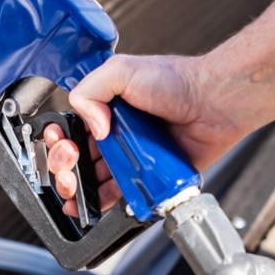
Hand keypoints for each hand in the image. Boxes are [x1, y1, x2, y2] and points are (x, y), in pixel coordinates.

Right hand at [45, 53, 248, 214]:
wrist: (214, 102)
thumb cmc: (178, 80)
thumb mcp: (121, 70)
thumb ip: (89, 91)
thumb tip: (90, 129)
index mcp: (105, 106)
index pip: (71, 128)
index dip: (60, 139)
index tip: (62, 143)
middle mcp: (116, 131)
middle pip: (78, 158)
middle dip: (65, 166)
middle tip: (69, 167)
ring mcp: (132, 155)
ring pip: (97, 179)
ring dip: (82, 189)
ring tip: (77, 192)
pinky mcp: (149, 175)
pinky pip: (124, 193)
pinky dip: (108, 201)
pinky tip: (96, 204)